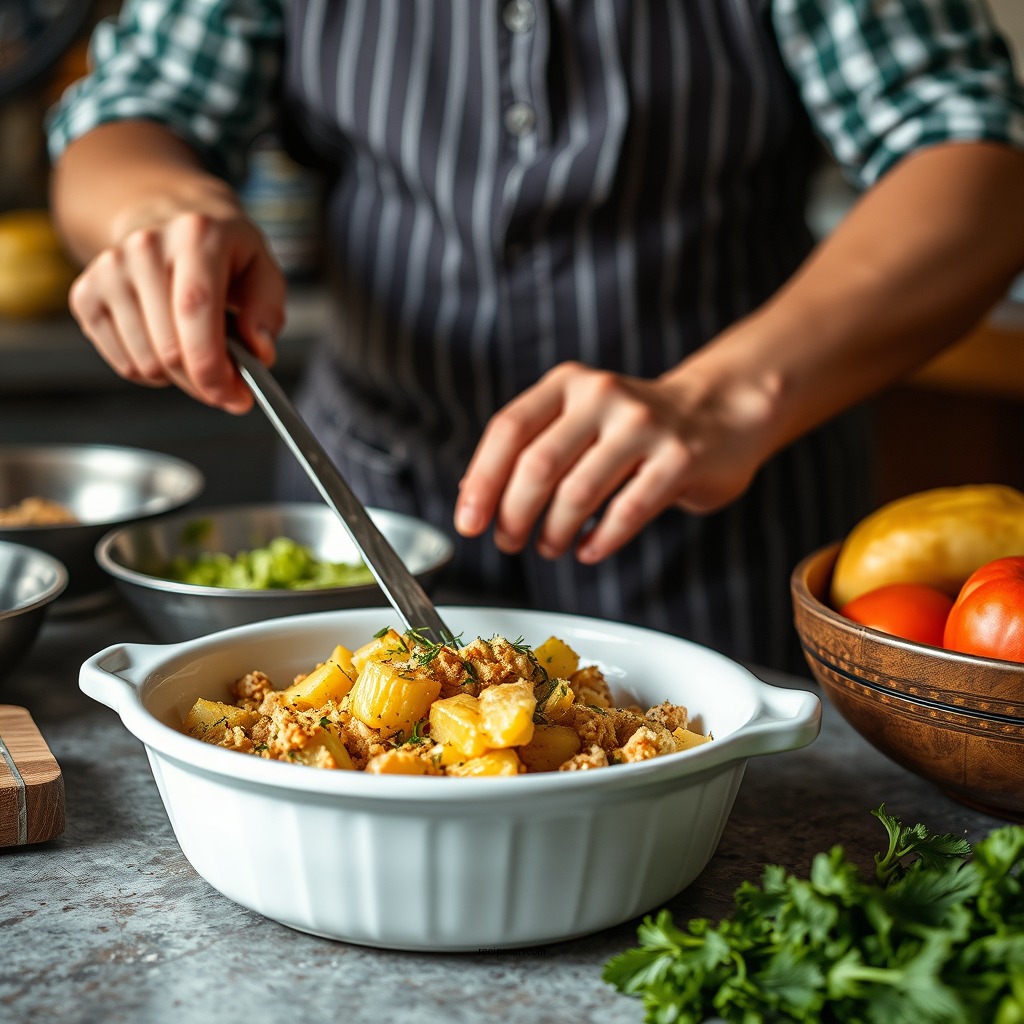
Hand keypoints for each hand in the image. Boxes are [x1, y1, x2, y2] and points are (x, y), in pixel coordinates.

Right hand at [68, 202, 285, 413]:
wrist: (168, 220)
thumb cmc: (222, 254)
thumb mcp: (262, 270)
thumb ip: (267, 311)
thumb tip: (258, 351)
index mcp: (196, 235)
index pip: (195, 309)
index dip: (213, 366)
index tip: (235, 397)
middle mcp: (145, 246)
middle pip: (170, 348)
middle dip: (205, 383)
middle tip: (227, 386)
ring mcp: (109, 269)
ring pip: (146, 364)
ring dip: (179, 378)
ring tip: (196, 354)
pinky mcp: (85, 294)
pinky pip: (124, 365)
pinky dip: (151, 373)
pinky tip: (166, 347)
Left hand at [454, 360, 781, 562]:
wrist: (722, 409)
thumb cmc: (634, 426)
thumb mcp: (579, 418)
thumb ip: (532, 445)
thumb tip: (474, 491)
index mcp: (568, 383)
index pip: (509, 429)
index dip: (482, 480)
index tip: (469, 521)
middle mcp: (603, 396)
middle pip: (538, 464)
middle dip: (514, 514)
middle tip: (508, 542)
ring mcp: (644, 426)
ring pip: (578, 492)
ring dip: (553, 532)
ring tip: (549, 547)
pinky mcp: (678, 459)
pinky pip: (627, 511)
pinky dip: (599, 540)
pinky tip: (588, 549)